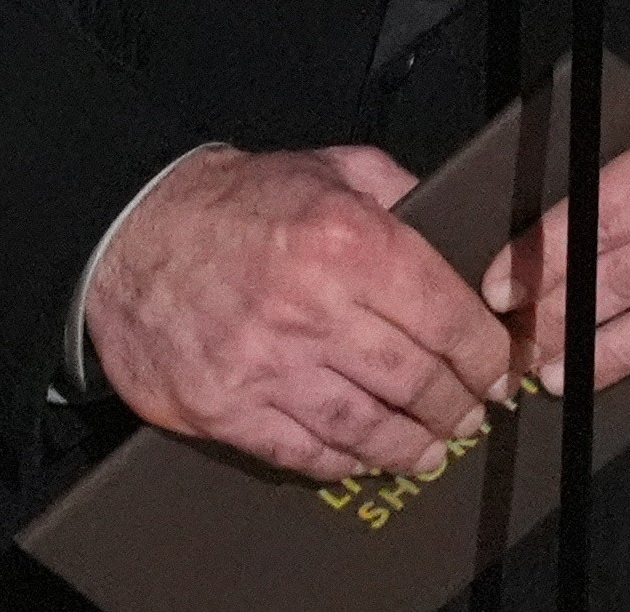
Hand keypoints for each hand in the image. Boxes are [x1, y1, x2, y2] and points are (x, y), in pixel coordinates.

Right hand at [85, 145, 513, 480]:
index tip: (499, 368)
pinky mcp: (224, 407)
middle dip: (456, 404)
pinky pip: (302, 451)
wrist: (130, 232)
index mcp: (347, 240)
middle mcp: (310, 306)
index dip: (484, 353)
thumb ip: (400, 195)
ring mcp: (264, 364)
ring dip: (410, 445)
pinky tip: (366, 457)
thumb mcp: (330, 169)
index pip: (445, 315)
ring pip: (365, 426)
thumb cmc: (237, 202)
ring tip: (432, 447)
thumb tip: (459, 232)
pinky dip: (344, 461)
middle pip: (414, 379)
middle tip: (472, 412)